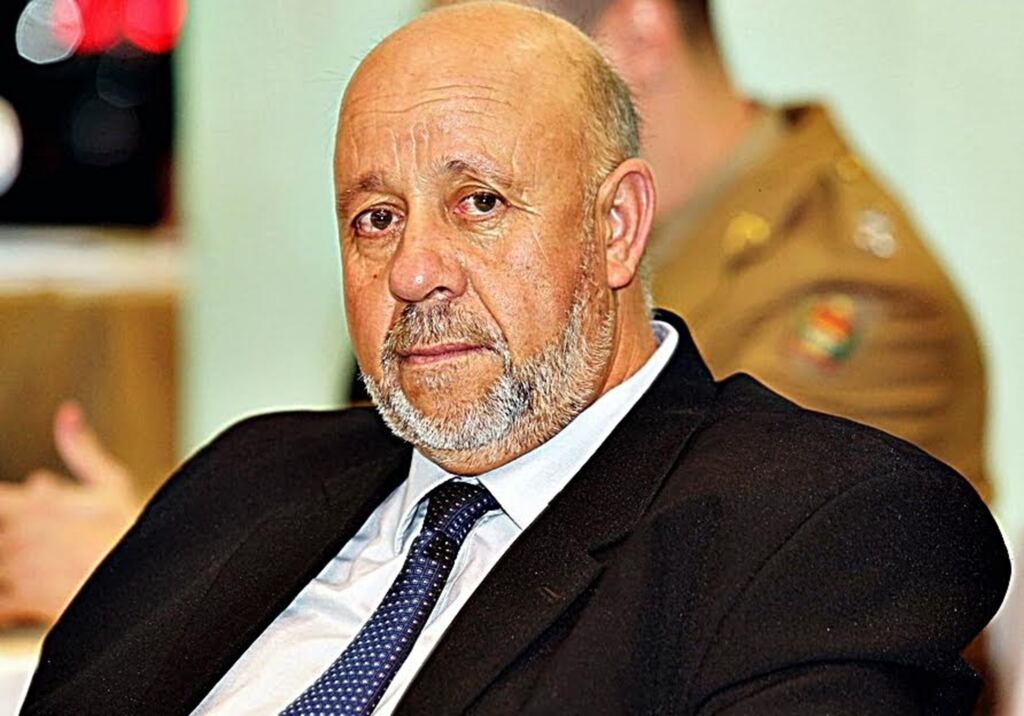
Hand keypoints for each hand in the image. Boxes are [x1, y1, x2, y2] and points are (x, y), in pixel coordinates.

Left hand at [0, 402, 139, 626]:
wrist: (147, 585)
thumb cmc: (129, 533)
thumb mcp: (111, 485)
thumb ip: (81, 450)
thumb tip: (67, 411)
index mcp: (39, 502)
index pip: (3, 498)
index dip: (10, 503)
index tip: (21, 511)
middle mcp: (23, 533)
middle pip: (1, 533)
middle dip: (15, 535)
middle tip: (44, 538)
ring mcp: (19, 568)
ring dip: (11, 563)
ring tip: (32, 559)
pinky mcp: (22, 601)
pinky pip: (0, 606)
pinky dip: (8, 604)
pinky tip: (22, 594)